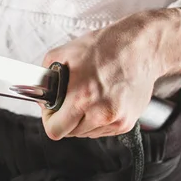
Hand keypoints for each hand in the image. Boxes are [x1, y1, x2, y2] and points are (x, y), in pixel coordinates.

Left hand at [40, 8, 180, 139]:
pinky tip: (102, 100)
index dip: (50, 119)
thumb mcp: (64, 53)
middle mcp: (99, 112)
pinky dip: (98, 120)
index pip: (55, 130)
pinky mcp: (126, 123)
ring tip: (90, 96)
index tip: (52, 110)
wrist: (142, 48)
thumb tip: (38, 94)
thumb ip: (44, 77)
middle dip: (66, 118)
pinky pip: (102, 131)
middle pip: (69, 133)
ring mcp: (115, 120)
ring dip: (82, 120)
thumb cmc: (104, 47)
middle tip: (71, 99)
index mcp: (81, 96)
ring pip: (86, 133)